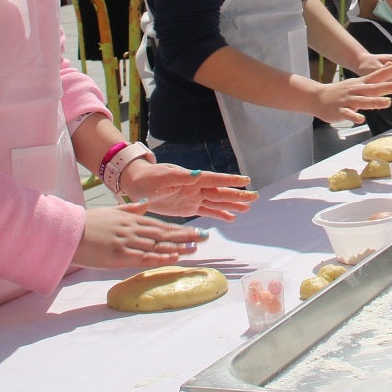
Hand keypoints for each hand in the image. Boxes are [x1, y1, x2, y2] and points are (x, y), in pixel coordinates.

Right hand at [71, 202, 208, 268]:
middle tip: (205, 238)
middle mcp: (133, 229)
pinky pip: (144, 257)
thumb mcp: (112, 212)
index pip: (161, 225)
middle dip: (185, 237)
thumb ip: (131, 210)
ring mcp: (127, 242)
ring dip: (178, 247)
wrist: (69, 232)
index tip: (195, 231)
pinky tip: (174, 258)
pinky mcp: (119, 255)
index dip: (179, 229)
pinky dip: (160, 258)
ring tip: (195, 248)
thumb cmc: (88, 223)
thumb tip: (145, 203)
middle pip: (164, 234)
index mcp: (132, 220)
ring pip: (157, 246)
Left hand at [118, 159, 255, 221]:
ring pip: (217, 202)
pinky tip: (231, 218)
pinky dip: (219, 214)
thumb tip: (197, 173)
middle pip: (220, 192)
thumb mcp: (162, 178)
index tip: (246, 181)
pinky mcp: (187, 208)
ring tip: (248, 208)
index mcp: (191, 178)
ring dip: (232, 205)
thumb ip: (179, 177)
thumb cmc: (148, 179)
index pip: (214, 179)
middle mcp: (196, 188)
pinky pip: (207, 211)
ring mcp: (193, 198)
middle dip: (237, 195)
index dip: (230, 181)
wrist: (137, 185)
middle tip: (255, 198)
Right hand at [314, 61, 391, 124]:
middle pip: (375, 88)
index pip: (380, 75)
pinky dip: (354, 117)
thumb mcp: (359, 83)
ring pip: (363, 101)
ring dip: (375, 101)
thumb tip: (390, 67)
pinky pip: (348, 114)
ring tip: (388, 102)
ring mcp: (348, 100)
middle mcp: (356, 90)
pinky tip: (361, 120)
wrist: (318, 97)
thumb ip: (375, 78)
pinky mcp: (340, 111)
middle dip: (389, 86)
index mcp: (362, 83)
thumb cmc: (343, 92)